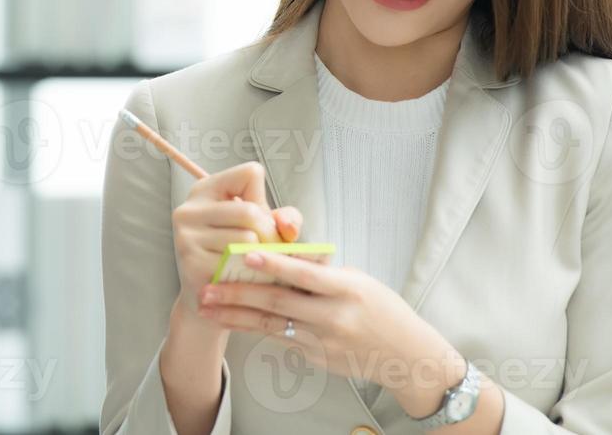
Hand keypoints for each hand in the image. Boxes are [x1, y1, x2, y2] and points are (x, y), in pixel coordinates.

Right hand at [170, 161, 302, 319]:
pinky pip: (237, 264)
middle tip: (269, 250)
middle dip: (269, 234)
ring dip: (262, 256)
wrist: (215, 302)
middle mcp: (188, 209)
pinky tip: (245, 278)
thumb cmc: (242, 255)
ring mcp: (186, 237)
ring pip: (246, 239)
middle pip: (249, 211)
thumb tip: (288, 228)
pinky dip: (251, 273)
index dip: (264, 198)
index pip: (250, 174)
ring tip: (256, 264)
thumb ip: (285, 218)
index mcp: (204, 190)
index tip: (257, 219)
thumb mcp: (263, 228)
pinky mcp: (191, 263)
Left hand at [195, 250, 470, 416]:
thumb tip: (283, 253)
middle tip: (205, 288)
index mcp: (346, 289)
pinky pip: (282, 338)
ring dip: (235, 316)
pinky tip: (232, 321)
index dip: (274, 265)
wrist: (406, 355)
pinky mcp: (317, 358)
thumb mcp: (358, 280)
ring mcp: (323, 342)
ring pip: (270, 325)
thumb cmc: (381, 308)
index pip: (304, 275)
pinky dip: (255, 328)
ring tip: (207, 308)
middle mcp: (333, 317)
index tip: (245, 255)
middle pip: (277, 303)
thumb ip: (321, 270)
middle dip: (237, 295)